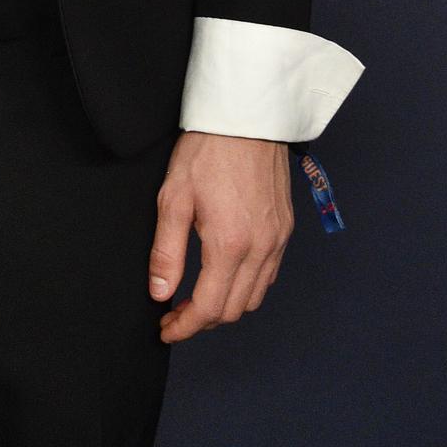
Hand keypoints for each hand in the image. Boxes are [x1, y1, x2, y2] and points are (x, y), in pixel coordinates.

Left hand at [148, 130, 293, 344]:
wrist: (246, 117)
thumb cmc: (207, 150)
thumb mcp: (173, 198)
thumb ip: (167, 251)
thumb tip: (160, 293)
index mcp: (230, 244)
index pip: (209, 308)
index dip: (184, 326)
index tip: (165, 330)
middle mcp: (261, 249)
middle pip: (234, 310)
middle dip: (202, 320)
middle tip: (174, 314)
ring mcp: (278, 240)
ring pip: (254, 297)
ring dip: (225, 306)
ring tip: (195, 297)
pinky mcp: (286, 229)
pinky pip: (269, 275)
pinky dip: (246, 287)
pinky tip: (224, 275)